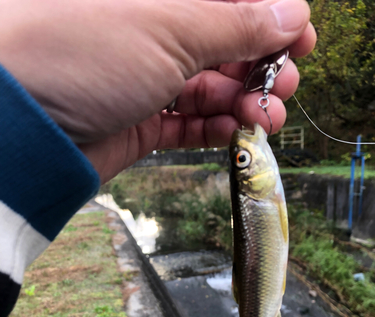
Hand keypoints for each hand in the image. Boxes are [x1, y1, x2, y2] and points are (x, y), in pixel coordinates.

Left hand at [0, 0, 315, 182]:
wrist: (24, 128)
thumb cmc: (82, 54)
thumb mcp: (169, 27)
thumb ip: (235, 23)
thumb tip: (289, 13)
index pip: (228, 0)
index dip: (270, 17)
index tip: (299, 39)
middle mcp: (152, 31)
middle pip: (224, 44)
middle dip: (262, 66)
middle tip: (284, 87)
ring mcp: (145, 79)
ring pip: (210, 88)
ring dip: (244, 102)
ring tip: (265, 117)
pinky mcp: (140, 121)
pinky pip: (187, 123)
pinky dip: (215, 128)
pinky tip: (234, 131)